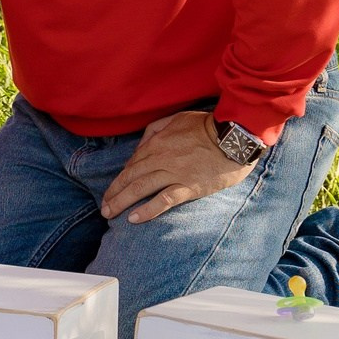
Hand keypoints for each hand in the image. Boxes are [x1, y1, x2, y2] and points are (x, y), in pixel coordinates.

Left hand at [100, 110, 257, 224]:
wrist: (234, 138)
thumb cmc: (207, 127)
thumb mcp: (177, 119)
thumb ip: (155, 129)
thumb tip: (141, 145)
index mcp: (157, 142)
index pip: (133, 163)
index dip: (121, 177)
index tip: (114, 188)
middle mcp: (160, 158)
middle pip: (131, 177)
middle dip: (114, 193)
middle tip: (104, 207)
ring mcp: (174, 174)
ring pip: (141, 189)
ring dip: (122, 202)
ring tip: (110, 214)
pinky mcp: (188, 187)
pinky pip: (163, 200)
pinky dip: (147, 210)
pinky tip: (134, 219)